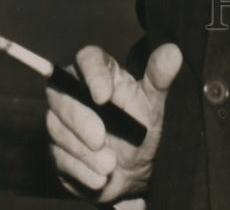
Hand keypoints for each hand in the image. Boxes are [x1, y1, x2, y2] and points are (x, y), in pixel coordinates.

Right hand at [46, 42, 182, 203]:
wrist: (135, 169)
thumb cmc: (141, 125)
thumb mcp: (153, 102)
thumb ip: (160, 77)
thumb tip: (173, 51)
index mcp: (101, 72)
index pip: (87, 58)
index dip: (91, 74)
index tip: (103, 96)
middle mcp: (74, 93)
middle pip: (61, 95)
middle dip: (80, 120)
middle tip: (101, 139)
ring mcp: (62, 122)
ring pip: (56, 129)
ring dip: (83, 151)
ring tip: (110, 165)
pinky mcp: (57, 151)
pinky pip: (59, 158)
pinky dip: (80, 170)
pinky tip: (100, 178)